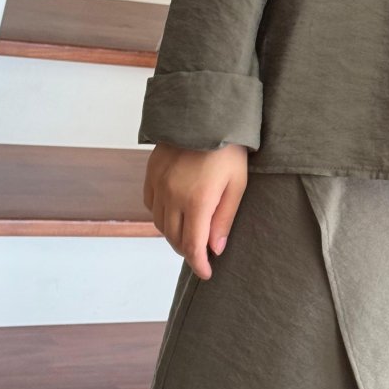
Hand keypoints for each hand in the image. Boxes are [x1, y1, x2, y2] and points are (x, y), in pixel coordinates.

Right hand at [142, 141, 247, 279]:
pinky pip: (150, 205)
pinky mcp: (151, 174)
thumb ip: (224, 219)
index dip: (199, 265)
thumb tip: (216, 249)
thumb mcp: (237, 185)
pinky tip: (174, 214)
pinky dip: (161, 216)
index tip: (206, 273)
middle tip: (202, 255)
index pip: (193, 246)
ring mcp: (158, 185)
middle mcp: (172, 196)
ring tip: (189, 236)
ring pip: (160, 224)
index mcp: (197, 201)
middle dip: (188, 252)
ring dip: (173, 235)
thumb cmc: (228, 150)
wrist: (204, 114)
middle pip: (174, 238)